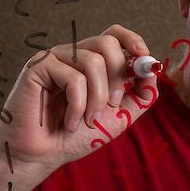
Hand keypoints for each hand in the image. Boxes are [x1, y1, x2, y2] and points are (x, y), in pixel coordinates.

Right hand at [0, 25, 159, 171]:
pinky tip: (69, 122)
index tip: (144, 60)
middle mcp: (72, 54)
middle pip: (107, 42)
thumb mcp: (119, 115)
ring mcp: (54, 59)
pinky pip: (73, 78)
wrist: (42, 155)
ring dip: (98, 97)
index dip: (133, 41)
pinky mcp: (37, 68)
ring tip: (88, 120)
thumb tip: (153, 69)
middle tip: (112, 105)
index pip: (114, 34)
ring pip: (93, 61)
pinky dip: (78, 106)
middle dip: (118, 77)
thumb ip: (140, 93)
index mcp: (91, 61)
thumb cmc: (76, 135)